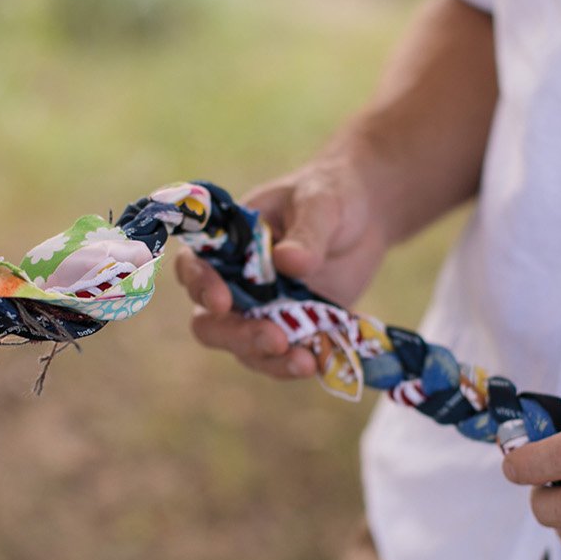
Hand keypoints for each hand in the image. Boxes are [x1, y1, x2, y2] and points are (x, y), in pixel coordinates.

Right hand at [175, 154, 390, 379]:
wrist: (366, 217)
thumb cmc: (331, 195)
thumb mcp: (321, 203)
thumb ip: (306, 233)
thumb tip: (289, 262)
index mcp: (226, 243)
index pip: (194, 268)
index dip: (200, 286)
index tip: (222, 301)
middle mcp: (235, 283)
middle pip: (211, 322)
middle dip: (237, 336)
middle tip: (274, 339)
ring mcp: (262, 311)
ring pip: (246, 348)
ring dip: (269, 359)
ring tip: (305, 362)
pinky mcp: (292, 329)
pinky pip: (282, 357)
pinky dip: (295, 365)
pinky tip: (317, 364)